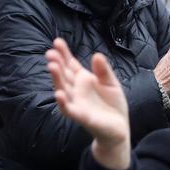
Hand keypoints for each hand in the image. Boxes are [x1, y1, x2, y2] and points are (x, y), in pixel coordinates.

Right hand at [45, 40, 130, 169]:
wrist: (119, 128)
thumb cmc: (113, 104)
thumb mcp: (111, 83)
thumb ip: (104, 71)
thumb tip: (97, 55)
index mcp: (83, 79)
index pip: (70, 64)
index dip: (64, 53)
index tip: (57, 41)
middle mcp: (76, 89)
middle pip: (64, 74)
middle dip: (57, 63)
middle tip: (50, 53)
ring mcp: (76, 102)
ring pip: (63, 89)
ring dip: (57, 79)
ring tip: (52, 66)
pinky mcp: (81, 116)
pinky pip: (69, 109)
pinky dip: (63, 103)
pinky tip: (59, 94)